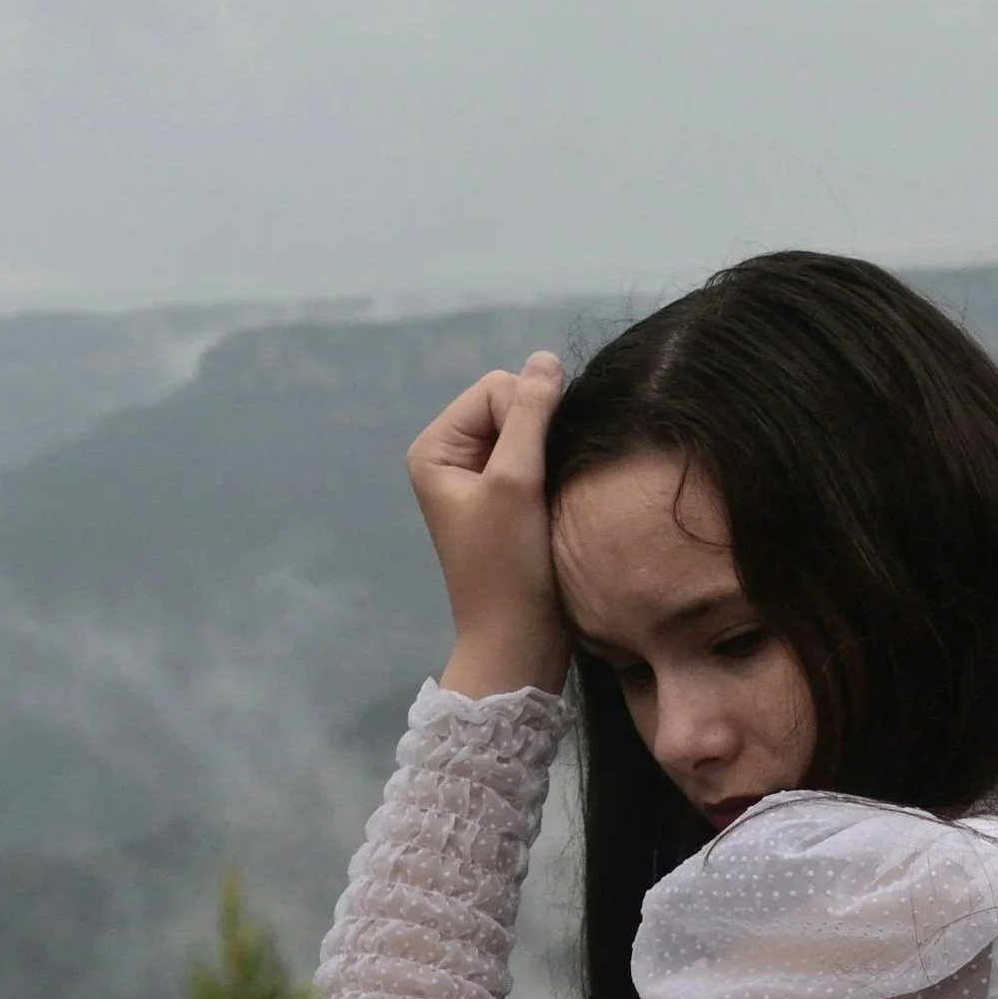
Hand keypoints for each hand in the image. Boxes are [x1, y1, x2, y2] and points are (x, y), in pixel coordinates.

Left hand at [408, 350, 572, 697]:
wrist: (519, 640)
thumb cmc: (508, 565)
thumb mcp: (517, 483)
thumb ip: (531, 415)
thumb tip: (547, 357)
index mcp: (436, 448)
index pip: (498, 389)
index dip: (529, 417)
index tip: (537, 470)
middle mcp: (454, 457)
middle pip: (513, 404)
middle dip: (541, 433)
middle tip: (547, 484)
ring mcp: (481, 479)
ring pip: (532, 431)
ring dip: (553, 453)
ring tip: (555, 494)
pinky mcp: (509, 499)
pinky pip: (540, 458)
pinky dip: (557, 471)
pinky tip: (561, 499)